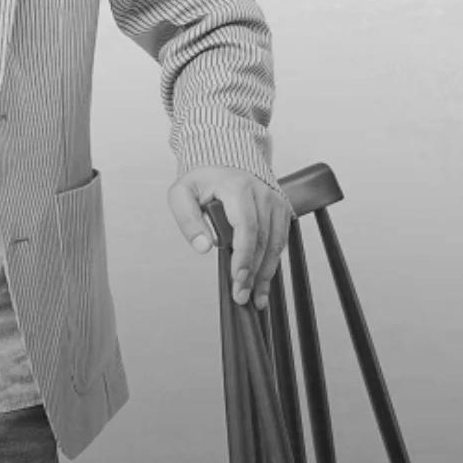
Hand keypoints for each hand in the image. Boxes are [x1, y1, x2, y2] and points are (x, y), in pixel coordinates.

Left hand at [167, 166, 294, 309]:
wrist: (222, 164)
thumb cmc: (201, 181)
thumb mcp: (181, 195)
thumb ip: (188, 220)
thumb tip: (203, 247)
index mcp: (238, 187)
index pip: (246, 226)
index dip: (244, 255)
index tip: (238, 278)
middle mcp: (262, 193)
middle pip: (263, 240)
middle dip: (253, 272)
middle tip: (242, 296)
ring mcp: (275, 202)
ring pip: (276, 244)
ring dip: (266, 274)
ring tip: (256, 298)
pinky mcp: (281, 211)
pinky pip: (280, 242)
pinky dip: (272, 264)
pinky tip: (264, 283)